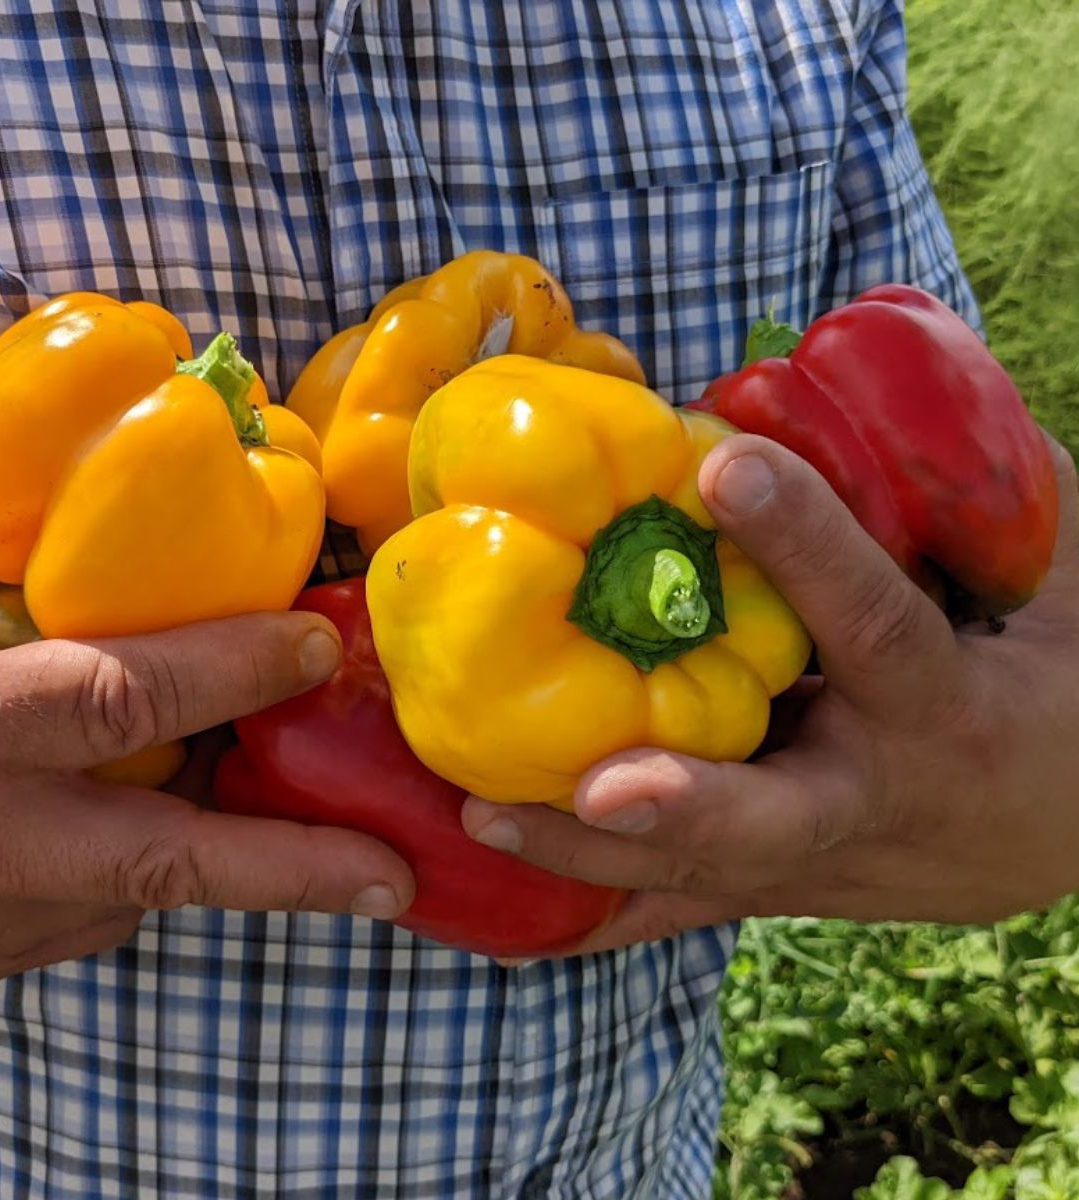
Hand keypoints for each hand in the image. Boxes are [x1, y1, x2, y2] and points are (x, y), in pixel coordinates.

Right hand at [0, 339, 413, 988]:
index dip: (230, 671)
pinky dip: (139, 865)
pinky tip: (147, 814)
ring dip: (222, 849)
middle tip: (393, 872)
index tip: (312, 643)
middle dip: (293, 870)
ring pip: (142, 892)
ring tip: (288, 806)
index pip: (116, 699)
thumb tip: (8, 377)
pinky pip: (93, 914)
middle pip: (166, 862)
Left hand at [462, 432, 1078, 952]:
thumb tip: (867, 367)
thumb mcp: (1056, 573)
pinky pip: (686, 907)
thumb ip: (974, 488)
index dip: (808, 546)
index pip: (878, 625)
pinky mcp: (787, 888)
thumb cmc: (1063, 671)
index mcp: (951, 707)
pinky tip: (509, 920)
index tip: (726, 463)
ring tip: (484, 820)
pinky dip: (604, 911)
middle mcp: (880, 798)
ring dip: (593, 857)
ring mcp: (827, 862)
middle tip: (597, 783)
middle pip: (780, 817)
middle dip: (689, 805)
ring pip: (706, 875)